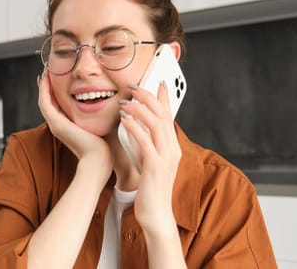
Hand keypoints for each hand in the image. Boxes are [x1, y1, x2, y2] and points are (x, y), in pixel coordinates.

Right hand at [37, 72, 111, 166]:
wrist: (99, 159)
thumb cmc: (104, 146)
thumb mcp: (100, 126)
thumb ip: (101, 116)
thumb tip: (114, 104)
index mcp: (67, 127)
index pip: (56, 105)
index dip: (55, 91)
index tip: (58, 76)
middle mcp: (58, 126)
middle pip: (48, 102)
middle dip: (47, 86)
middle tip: (48, 70)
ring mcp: (55, 125)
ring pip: (43, 101)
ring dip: (43, 85)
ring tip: (46, 71)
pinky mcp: (56, 124)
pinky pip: (45, 103)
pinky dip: (44, 90)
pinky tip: (46, 78)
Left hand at [119, 82, 181, 230]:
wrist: (156, 215)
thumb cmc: (149, 189)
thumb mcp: (149, 162)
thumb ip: (146, 145)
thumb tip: (136, 127)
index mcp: (172, 147)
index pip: (170, 116)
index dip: (164, 97)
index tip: (158, 81)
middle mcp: (172, 149)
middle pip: (163, 115)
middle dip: (148, 97)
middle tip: (133, 86)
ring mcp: (166, 158)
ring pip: (156, 124)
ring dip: (140, 109)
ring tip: (125, 101)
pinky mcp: (155, 167)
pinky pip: (146, 141)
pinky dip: (135, 127)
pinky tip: (124, 120)